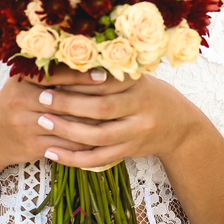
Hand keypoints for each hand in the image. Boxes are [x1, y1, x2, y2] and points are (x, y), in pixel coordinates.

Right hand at [0, 64, 109, 169]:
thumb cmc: (14, 103)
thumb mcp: (22, 82)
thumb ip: (46, 71)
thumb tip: (84, 55)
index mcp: (21, 81)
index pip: (55, 76)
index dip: (80, 75)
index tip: (104, 74)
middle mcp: (21, 102)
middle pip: (64, 101)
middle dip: (93, 99)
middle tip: (119, 96)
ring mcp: (27, 126)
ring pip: (68, 124)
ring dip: (94, 122)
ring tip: (117, 116)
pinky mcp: (33, 146)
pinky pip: (66, 145)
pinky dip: (85, 142)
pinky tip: (103, 137)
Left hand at [24, 65, 198, 169]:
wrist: (181, 127)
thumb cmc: (151, 96)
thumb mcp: (139, 79)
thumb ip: (112, 74)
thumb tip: (69, 64)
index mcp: (140, 86)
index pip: (106, 82)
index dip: (79, 79)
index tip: (54, 75)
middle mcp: (141, 110)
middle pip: (101, 109)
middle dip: (69, 103)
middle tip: (43, 97)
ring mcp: (136, 134)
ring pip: (98, 137)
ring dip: (67, 130)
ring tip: (43, 121)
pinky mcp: (129, 152)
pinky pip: (99, 159)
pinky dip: (74, 158)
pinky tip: (52, 153)